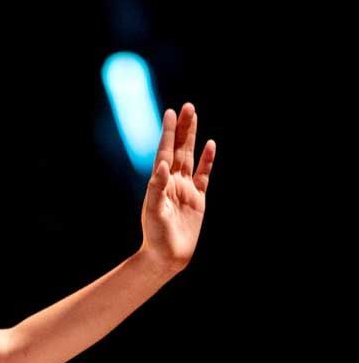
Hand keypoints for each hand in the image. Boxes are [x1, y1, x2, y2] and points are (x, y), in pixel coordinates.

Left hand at [139, 102, 216, 274]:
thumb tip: (162, 165)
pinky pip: (204, 175)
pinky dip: (207, 160)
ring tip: (194, 117)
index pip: (164, 151)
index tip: (170, 113)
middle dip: (183, 128)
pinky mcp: (198, 199)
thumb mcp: (153, 211)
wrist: (166, 256)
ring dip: (192, 138)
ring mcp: (186, 189)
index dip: (168, 132)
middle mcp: (172, 182)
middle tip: (187, 106)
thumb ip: (156, 188)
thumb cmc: (155, 236)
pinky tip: (209, 145)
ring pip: (191, 157)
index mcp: (159, 182)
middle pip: (179, 149)